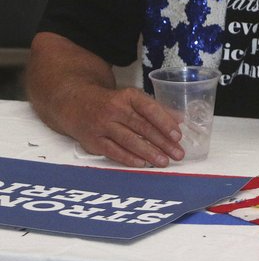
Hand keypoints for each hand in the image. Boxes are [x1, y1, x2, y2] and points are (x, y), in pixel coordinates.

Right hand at [69, 86, 184, 167]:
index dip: (165, 123)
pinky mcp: (93, 140)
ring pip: (128, 140)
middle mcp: (115, 109)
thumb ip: (156, 109)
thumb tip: (179, 120)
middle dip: (162, 142)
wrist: (76, 103)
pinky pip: (112, 151)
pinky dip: (128, 158)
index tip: (178, 136)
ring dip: (148, 152)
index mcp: (128, 96)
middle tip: (177, 154)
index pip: (150, 109)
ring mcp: (102, 125)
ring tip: (164, 162)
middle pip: (142, 127)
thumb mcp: (132, 99)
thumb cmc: (113, 102)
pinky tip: (142, 163)